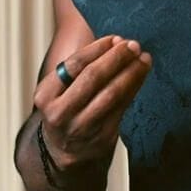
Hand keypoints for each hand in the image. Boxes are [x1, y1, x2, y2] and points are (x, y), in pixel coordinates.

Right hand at [34, 35, 151, 169]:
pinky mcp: (102, 137)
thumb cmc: (65, 110)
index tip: (115, 39)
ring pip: (112, 94)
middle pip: (93, 78)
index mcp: (46, 95)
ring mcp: (82, 127)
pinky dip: (134, 88)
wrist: (63, 151)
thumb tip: (116, 42)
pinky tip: (140, 76)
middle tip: (133, 45)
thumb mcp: (58, 90)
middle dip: (116, 58)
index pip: (74, 65)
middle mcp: (61, 113)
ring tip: (143, 59)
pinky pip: (122, 107)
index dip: (98, 49)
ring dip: (131, 73)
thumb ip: (80, 68)